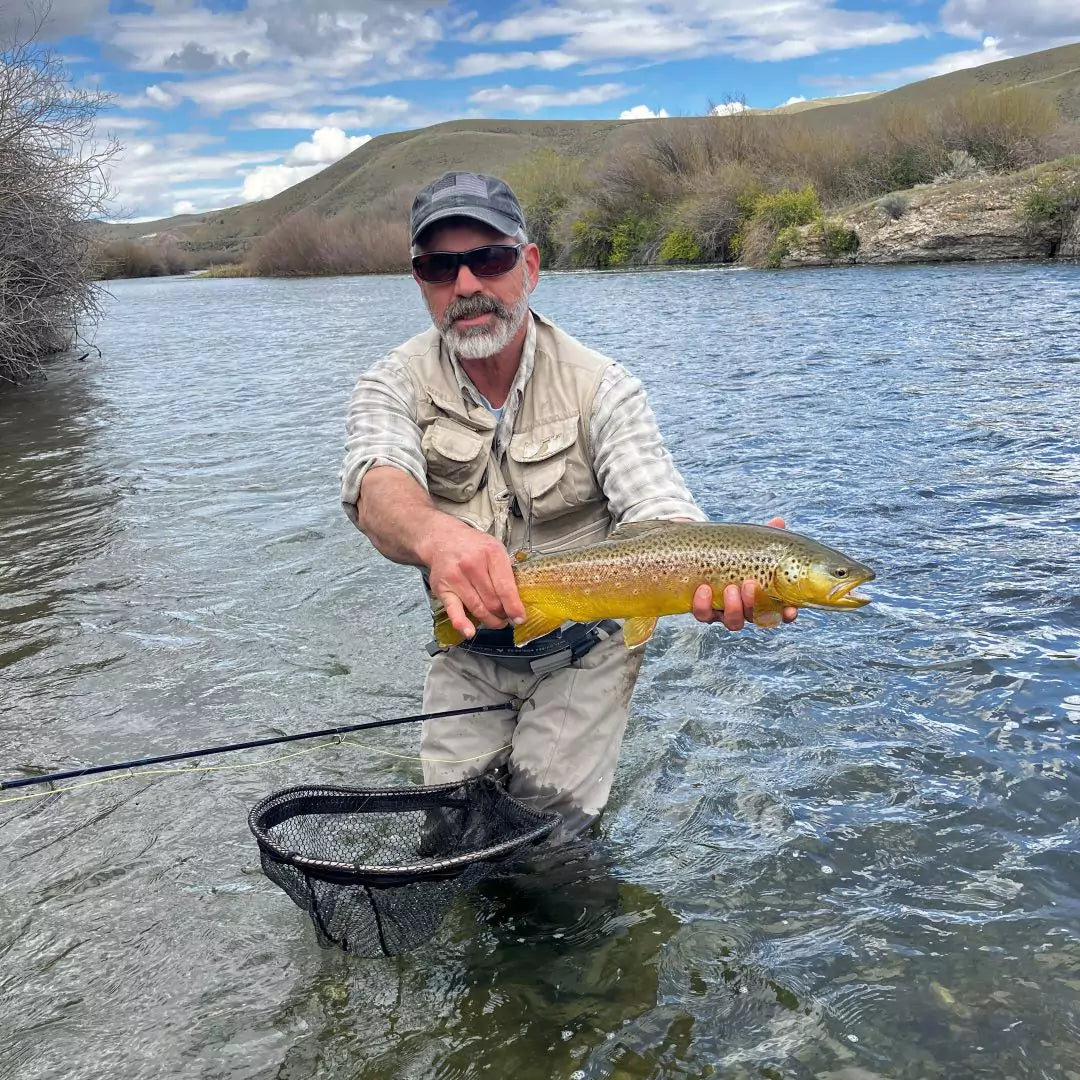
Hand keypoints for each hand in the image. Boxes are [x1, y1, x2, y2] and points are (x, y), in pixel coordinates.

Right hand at [420, 519, 525, 639]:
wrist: (442, 539)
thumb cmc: (473, 546)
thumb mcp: (495, 549)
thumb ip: (506, 571)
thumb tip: (519, 600)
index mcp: (491, 553)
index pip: (505, 588)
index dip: (514, 607)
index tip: (519, 618)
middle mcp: (472, 565)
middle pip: (493, 601)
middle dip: (502, 614)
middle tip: (505, 616)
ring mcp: (456, 577)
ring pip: (478, 609)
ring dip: (490, 621)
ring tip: (495, 621)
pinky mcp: (443, 589)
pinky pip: (454, 611)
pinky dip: (462, 624)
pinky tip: (470, 632)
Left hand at [691, 517, 797, 630]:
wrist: (699, 555)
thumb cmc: (732, 553)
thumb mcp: (748, 544)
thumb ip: (764, 537)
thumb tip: (779, 521)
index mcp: (761, 596)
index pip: (780, 612)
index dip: (786, 614)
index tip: (790, 609)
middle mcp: (745, 609)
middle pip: (755, 617)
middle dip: (754, 604)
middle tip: (750, 586)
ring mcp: (725, 612)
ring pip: (733, 622)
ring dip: (734, 608)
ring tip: (730, 588)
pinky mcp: (704, 611)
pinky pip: (704, 615)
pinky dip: (703, 605)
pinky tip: (703, 589)